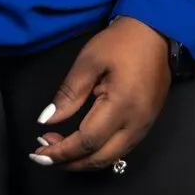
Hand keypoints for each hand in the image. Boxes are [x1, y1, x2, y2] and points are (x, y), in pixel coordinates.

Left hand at [30, 16, 171, 171]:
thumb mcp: (89, 60)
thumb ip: (69, 93)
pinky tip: (83, 145)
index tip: (39, 152)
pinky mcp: (147, 124)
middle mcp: (136, 124)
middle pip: (100, 158)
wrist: (156, 33)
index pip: (87, 141)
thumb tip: (48, 120)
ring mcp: (144, 127)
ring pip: (111, 158)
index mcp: (122, 106)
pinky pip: (121, 149)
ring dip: (84, 160)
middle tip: (44, 155)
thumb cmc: (121, 42)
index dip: (62, 151)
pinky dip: (99, 153)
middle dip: (70, 162)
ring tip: (59, 151)